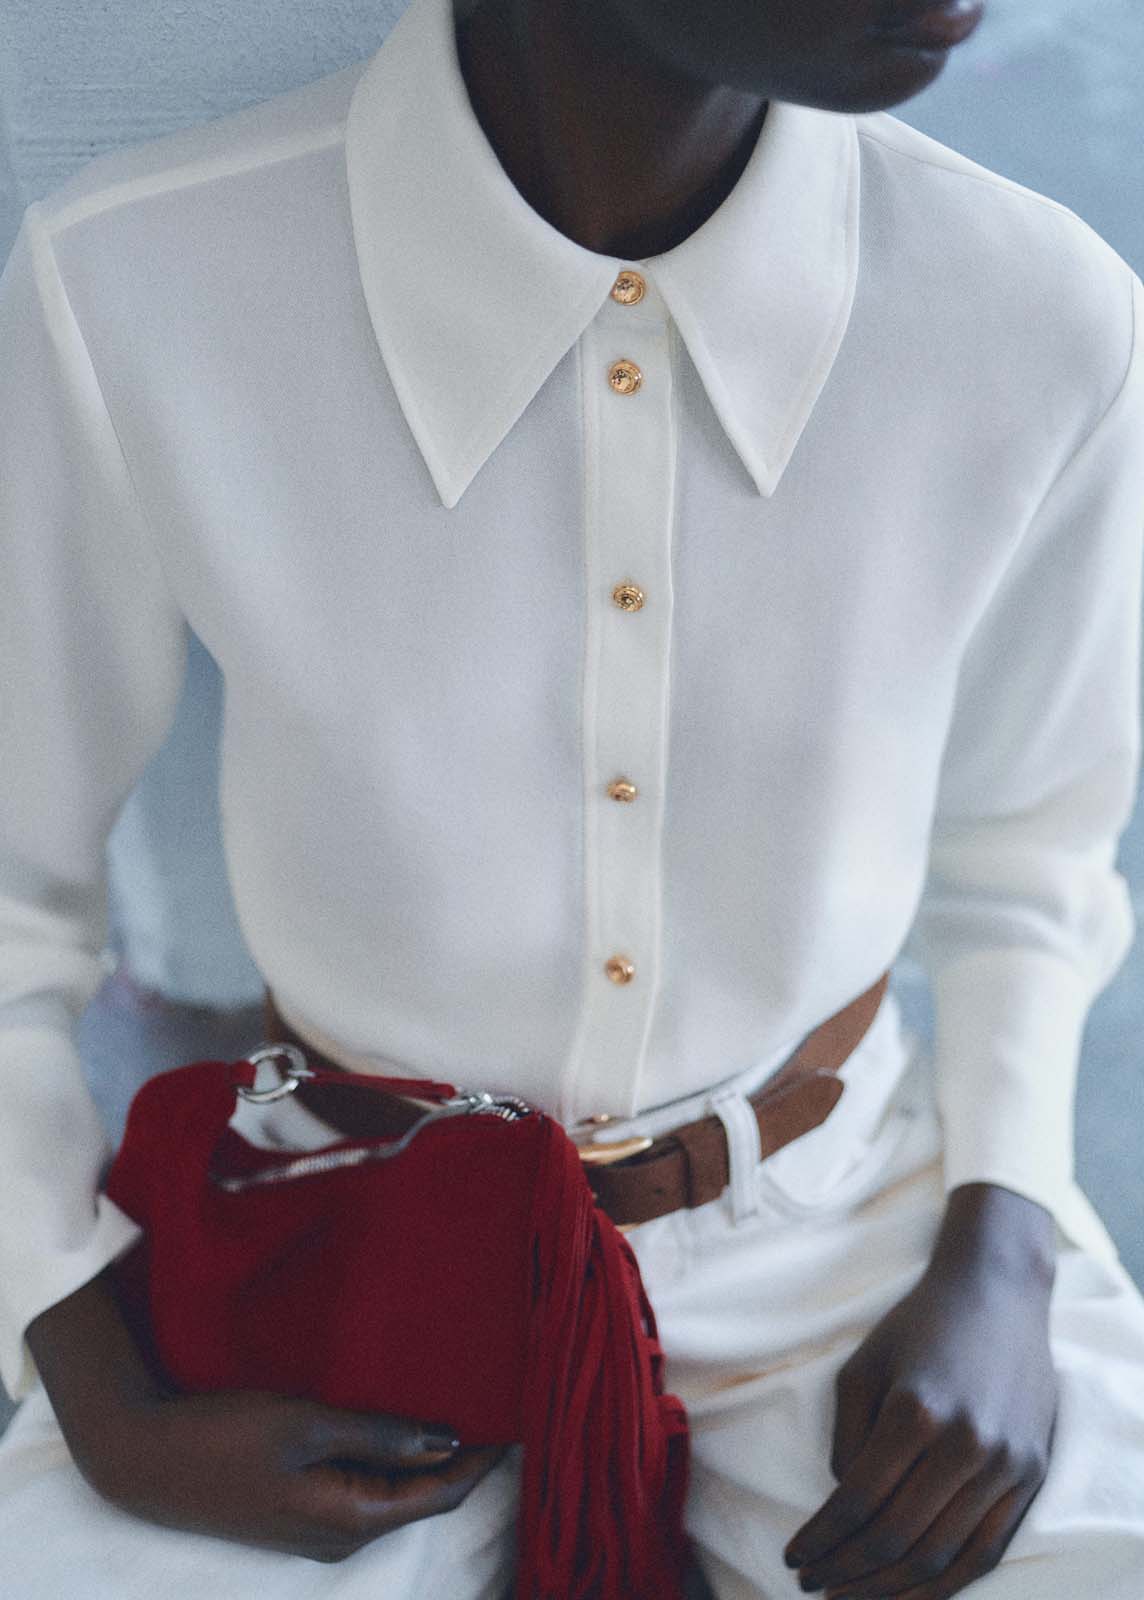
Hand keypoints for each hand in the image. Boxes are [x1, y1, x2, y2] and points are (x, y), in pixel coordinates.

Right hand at [77, 1386, 506, 1563]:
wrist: (143, 1457)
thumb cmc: (224, 1436)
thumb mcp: (307, 1425)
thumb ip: (380, 1435)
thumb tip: (449, 1441)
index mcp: (350, 1519)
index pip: (440, 1494)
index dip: (482, 1458)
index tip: (518, 1418)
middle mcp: (341, 1537)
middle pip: (421, 1498)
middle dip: (459, 1457)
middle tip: (495, 1402)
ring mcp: (316, 1531)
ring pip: (392, 1495)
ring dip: (423, 1457)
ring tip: (456, 1403)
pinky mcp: (297, 1514)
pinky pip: (362, 1491)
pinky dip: (388, 1460)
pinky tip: (395, 1424)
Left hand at [783, 1182, 1057, 1598]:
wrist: (997, 1293)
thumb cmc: (918, 1325)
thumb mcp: (862, 1367)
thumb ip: (847, 1439)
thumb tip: (844, 1502)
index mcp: (915, 1412)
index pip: (859, 1502)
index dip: (822, 1539)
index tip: (794, 1558)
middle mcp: (966, 1444)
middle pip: (898, 1537)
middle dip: (848, 1570)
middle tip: (814, 1584)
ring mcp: (1006, 1464)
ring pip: (943, 1555)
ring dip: (891, 1588)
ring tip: (853, 1595)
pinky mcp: (1031, 1474)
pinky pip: (988, 1549)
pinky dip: (946, 1582)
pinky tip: (910, 1590)